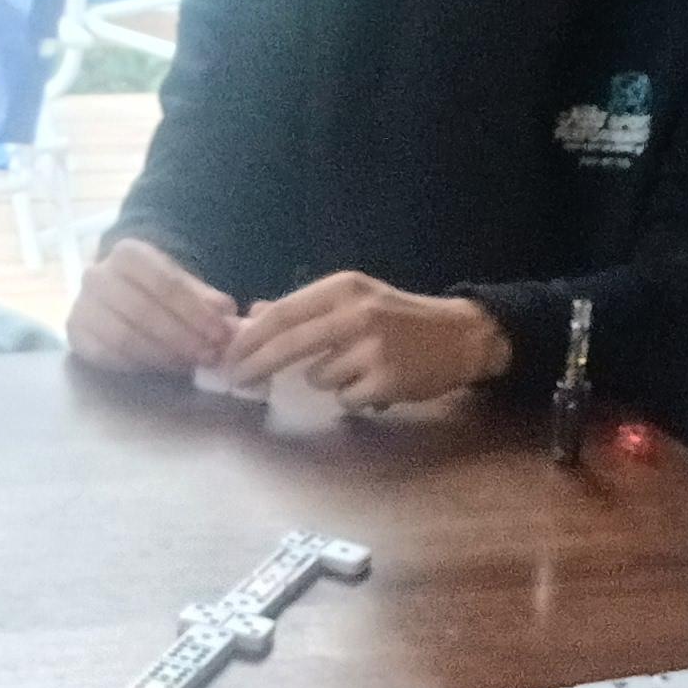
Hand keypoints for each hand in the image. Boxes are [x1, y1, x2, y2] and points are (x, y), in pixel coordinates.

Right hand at [66, 238, 237, 374]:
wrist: (117, 291)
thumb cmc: (157, 289)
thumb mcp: (184, 285)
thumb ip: (206, 300)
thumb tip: (228, 316)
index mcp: (127, 253)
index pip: (165, 283)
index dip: (196, 312)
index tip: (221, 335)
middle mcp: (97, 275)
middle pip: (144, 311)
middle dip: (181, 337)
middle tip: (209, 356)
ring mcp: (81, 305)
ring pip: (124, 337)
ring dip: (162, 355)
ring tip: (190, 365)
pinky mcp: (75, 335)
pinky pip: (107, 356)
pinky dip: (139, 365)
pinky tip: (163, 368)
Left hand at [215, 273, 511, 410]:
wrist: (459, 335)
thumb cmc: (399, 317)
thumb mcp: (354, 299)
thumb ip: (306, 308)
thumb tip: (253, 316)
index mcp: (344, 288)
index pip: (282, 312)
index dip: (250, 337)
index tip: (228, 355)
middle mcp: (357, 313)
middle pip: (289, 344)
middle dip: (256, 365)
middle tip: (237, 381)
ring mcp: (373, 348)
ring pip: (317, 377)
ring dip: (325, 380)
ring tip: (356, 369)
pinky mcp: (387, 380)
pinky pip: (345, 399)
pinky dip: (352, 397)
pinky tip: (374, 382)